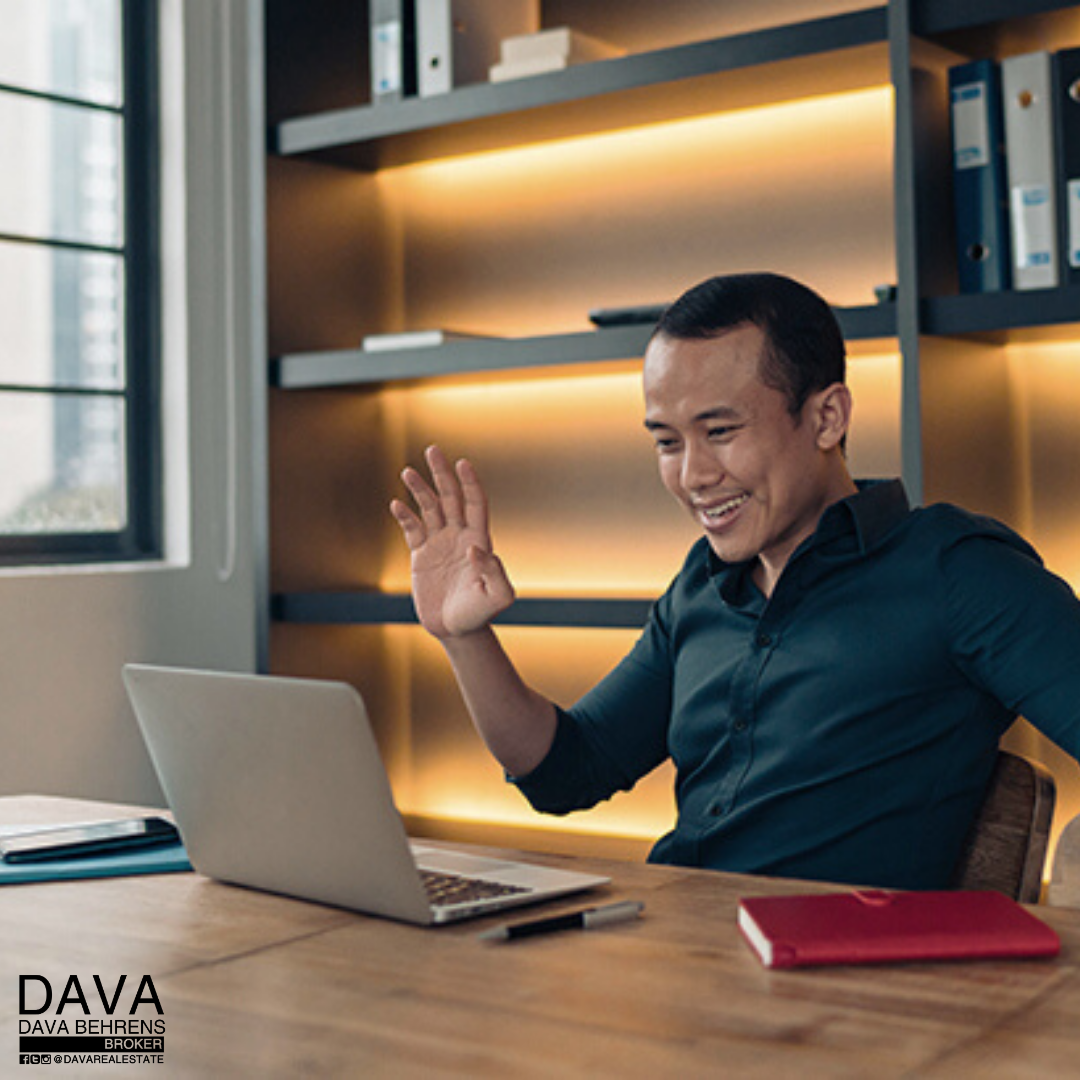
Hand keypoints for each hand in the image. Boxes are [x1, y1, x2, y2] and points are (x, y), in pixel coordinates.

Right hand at [390, 446, 514, 638]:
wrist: (457, 630)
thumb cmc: (480, 614)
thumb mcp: (497, 596)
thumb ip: (494, 571)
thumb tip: (475, 546)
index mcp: (479, 540)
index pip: (474, 504)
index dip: (469, 483)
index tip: (462, 463)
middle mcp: (459, 536)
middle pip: (451, 497)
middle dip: (442, 474)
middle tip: (433, 450)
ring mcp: (440, 544)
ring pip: (429, 508)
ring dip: (420, 490)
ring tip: (408, 472)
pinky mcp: (422, 555)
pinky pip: (412, 529)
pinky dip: (404, 516)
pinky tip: (396, 504)